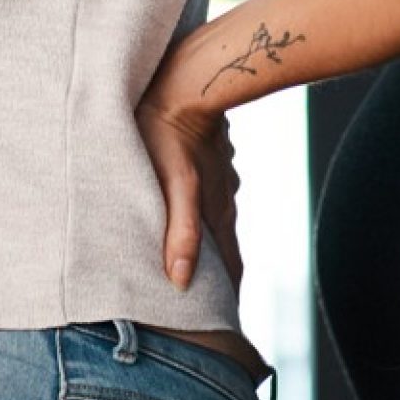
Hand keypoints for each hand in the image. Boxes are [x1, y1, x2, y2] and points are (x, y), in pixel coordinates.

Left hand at [134, 83, 243, 294]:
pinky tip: (187, 207)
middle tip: (210, 301)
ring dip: (206, 240)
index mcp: (217, 210)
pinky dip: (198, 210)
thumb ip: (181, 232)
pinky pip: (206, 191)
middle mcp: (224, 196)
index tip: (225, 324)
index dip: (228, 294)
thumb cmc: (168, 129)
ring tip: (193, 259)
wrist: (190, 75)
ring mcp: (219, 174)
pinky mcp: (208, 154)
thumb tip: (182, 281)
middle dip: (218, 273)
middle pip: (224, 245)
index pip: (230, 266)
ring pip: (214, 216)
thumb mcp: (174, 185)